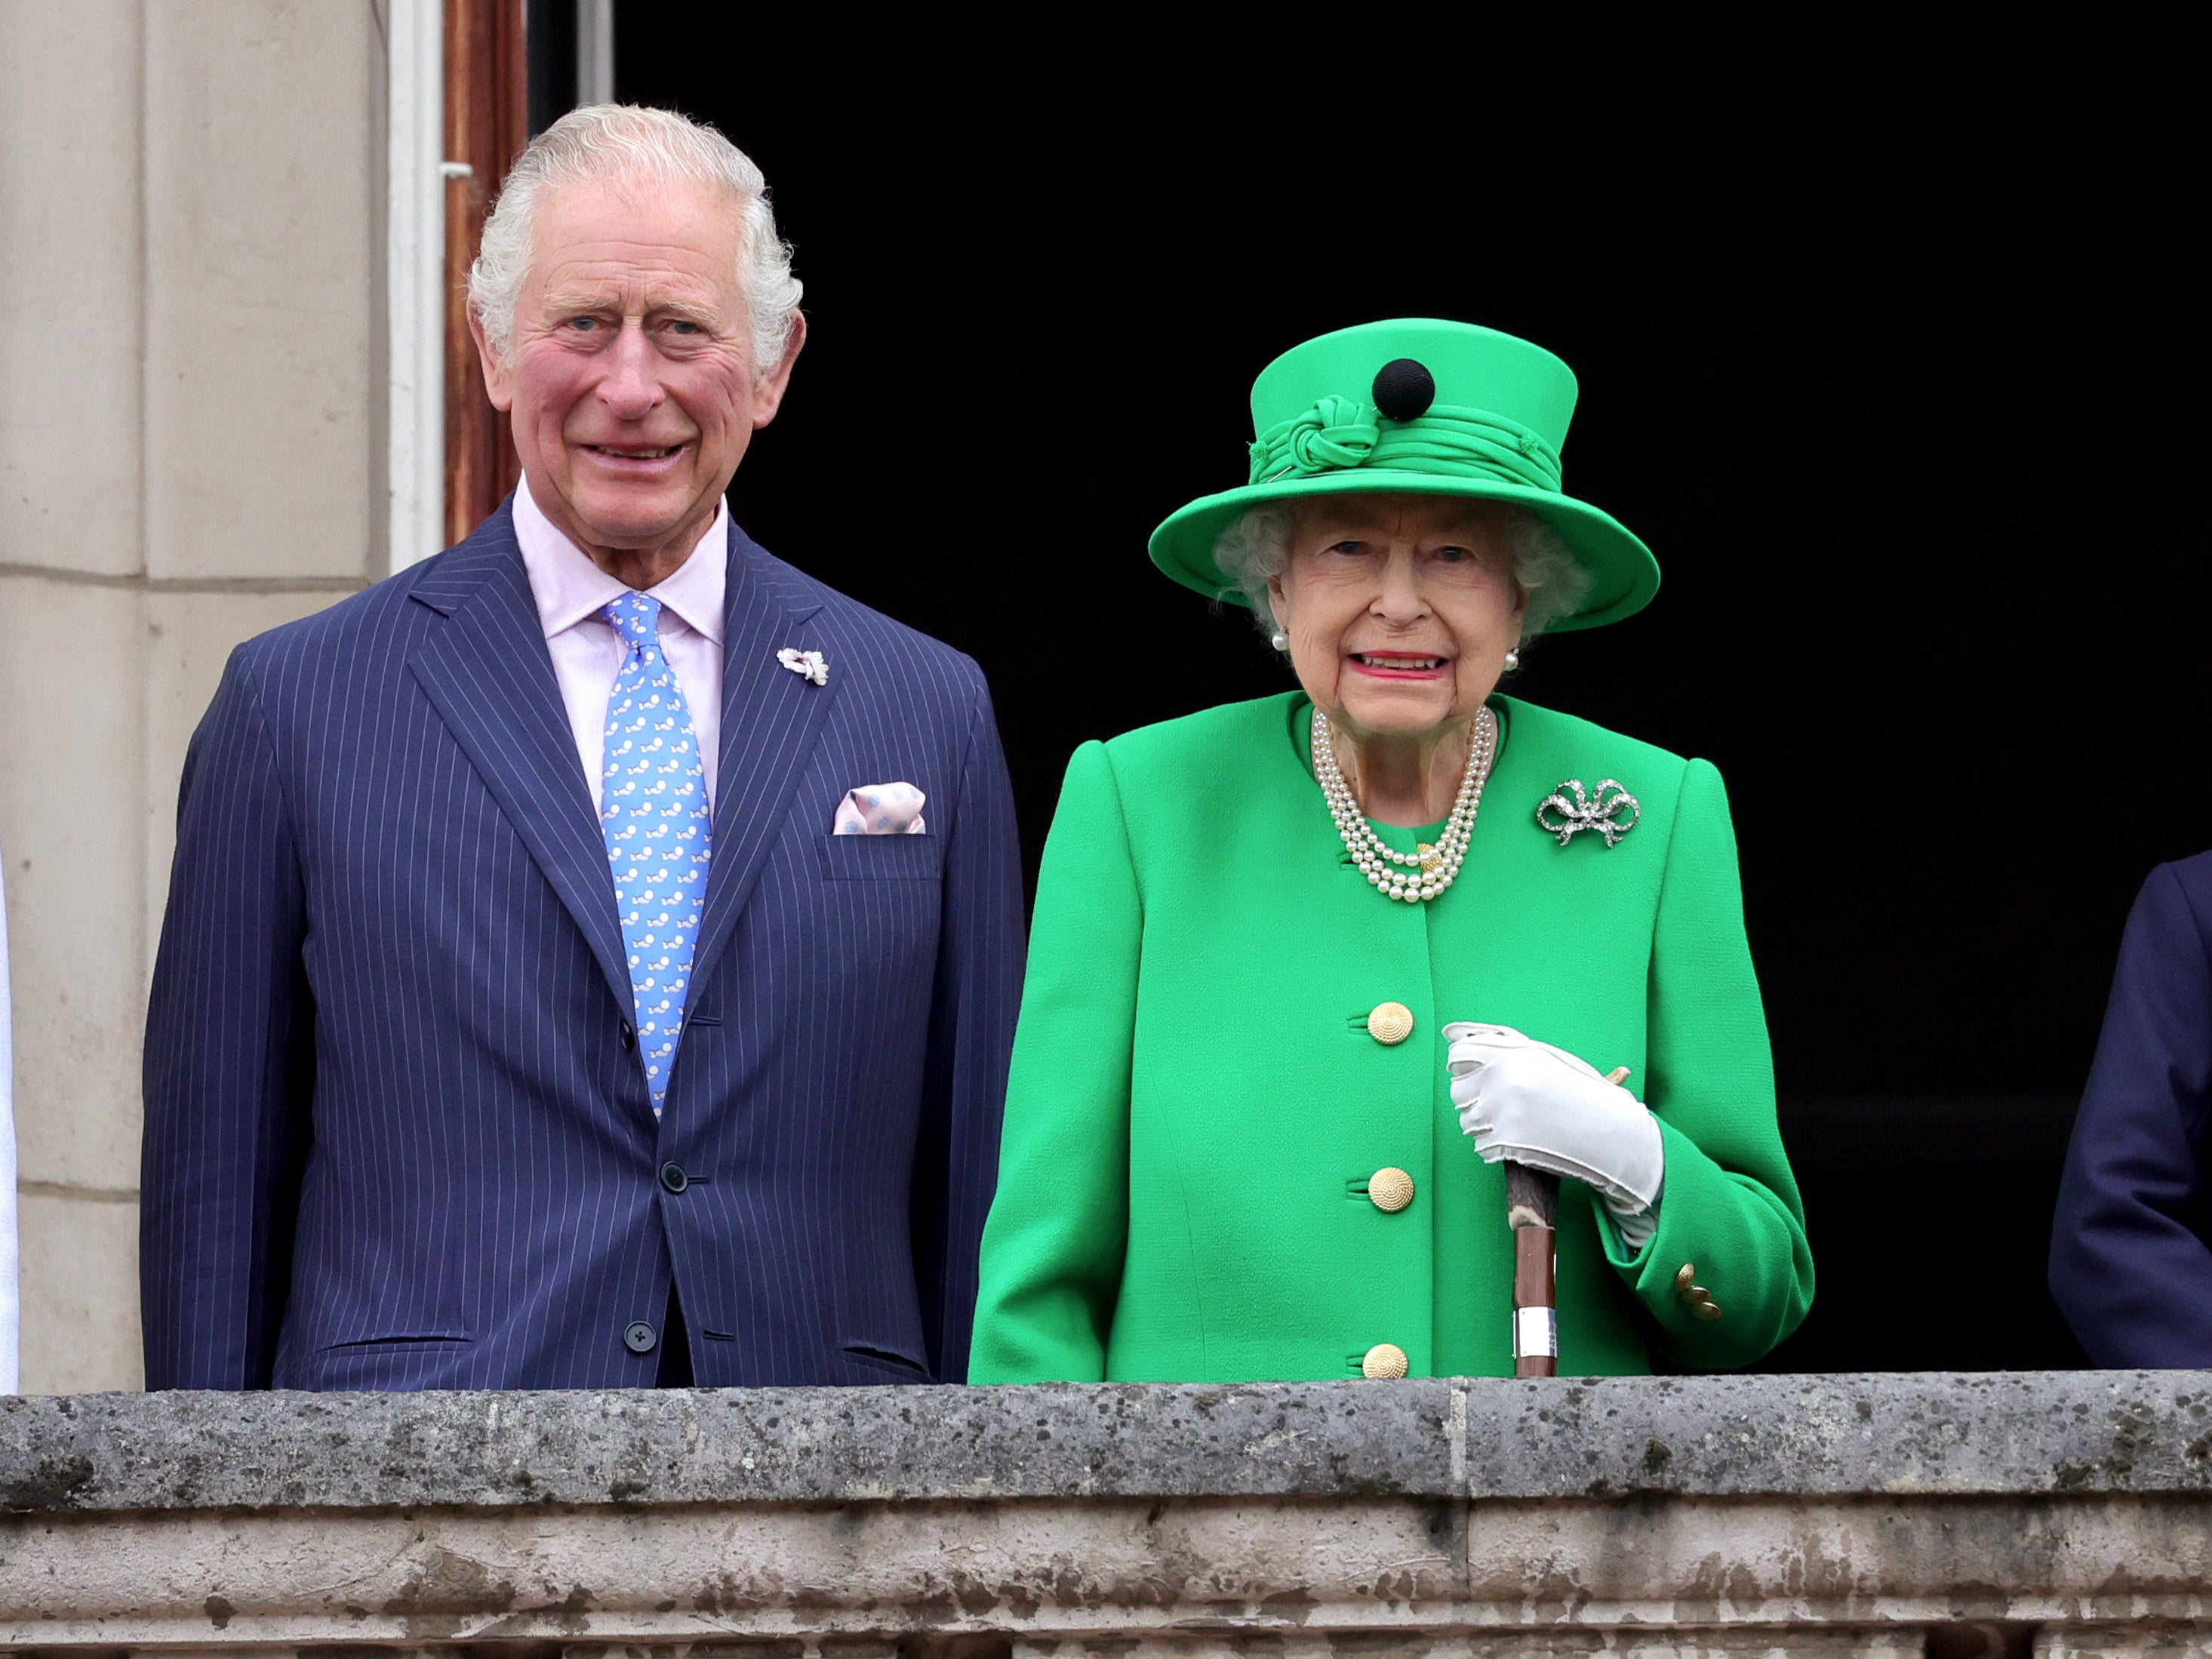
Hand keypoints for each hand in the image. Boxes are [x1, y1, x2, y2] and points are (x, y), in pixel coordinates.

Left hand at [1443, 1023, 1663, 1247]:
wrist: (1609, 1133)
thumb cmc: (1579, 1091)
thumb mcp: (1546, 1058)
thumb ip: (1500, 1042)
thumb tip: (1451, 1033)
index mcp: (1514, 1055)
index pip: (1458, 1056)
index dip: (1463, 1065)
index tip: (1472, 1072)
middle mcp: (1504, 1081)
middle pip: (1458, 1090)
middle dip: (1473, 1096)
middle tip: (1499, 1101)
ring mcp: (1502, 1114)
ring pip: (1467, 1120)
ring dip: (1483, 1122)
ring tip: (1514, 1120)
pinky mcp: (1506, 1143)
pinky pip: (1479, 1144)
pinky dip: (1493, 1145)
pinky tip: (1517, 1138)